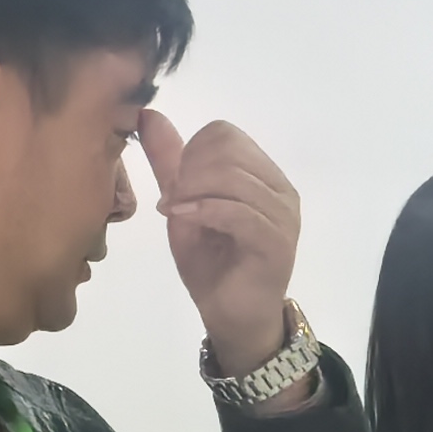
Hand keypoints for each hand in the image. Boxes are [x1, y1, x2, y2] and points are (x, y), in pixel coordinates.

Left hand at [137, 112, 301, 372]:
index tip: (176, 183)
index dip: (192, 151)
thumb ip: (170, 162)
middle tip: (173, 199)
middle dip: (189, 170)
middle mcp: (280, 190)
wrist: (232, 317)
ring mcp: (283, 216)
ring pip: (232, 177)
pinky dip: (202, 211)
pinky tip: (182, 220)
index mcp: (263, 176)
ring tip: (177, 213)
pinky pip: (237, 211)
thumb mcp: (183, 204)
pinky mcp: (276, 242)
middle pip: (227, 148)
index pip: (225, 134)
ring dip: (192, 192)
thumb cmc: (212, 264)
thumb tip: (149, 114)